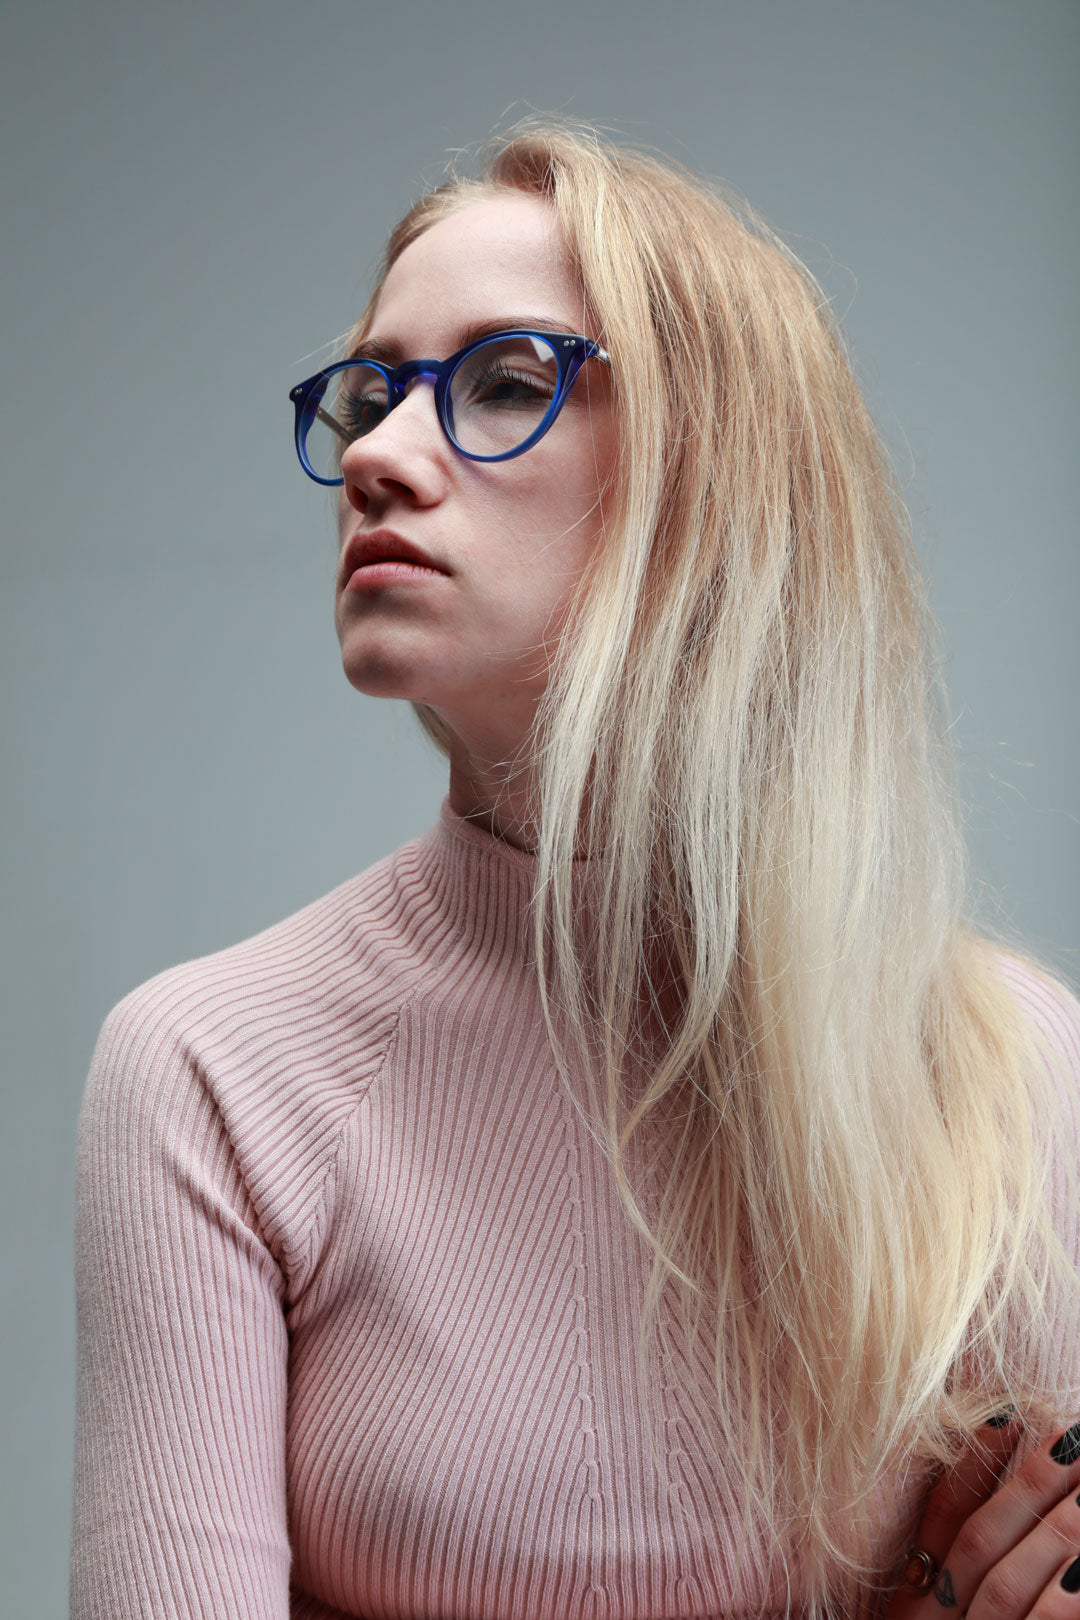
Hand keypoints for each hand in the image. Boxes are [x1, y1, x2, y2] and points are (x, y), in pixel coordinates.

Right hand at [886, 1417, 1079, 1619]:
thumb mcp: (938, 1613)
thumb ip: (960, 1570)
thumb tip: (1010, 1497)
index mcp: (912, 1603)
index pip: (940, 1516)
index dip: (974, 1462)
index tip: (1008, 1413)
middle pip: (977, 1543)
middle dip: (1028, 1487)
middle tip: (1071, 1436)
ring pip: (1006, 1585)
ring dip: (1053, 1531)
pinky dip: (1063, 1599)